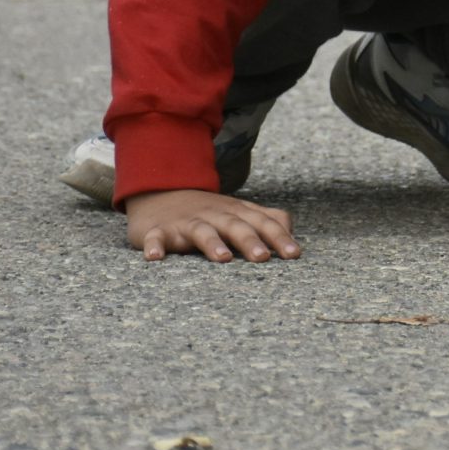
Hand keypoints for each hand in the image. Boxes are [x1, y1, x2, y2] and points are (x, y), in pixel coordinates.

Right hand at [125, 188, 301, 262]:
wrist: (159, 192)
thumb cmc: (207, 211)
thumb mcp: (238, 211)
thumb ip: (267, 218)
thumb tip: (291, 230)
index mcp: (236, 212)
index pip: (262, 222)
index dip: (279, 237)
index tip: (293, 254)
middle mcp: (214, 215)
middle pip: (235, 226)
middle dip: (250, 240)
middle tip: (263, 258)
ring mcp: (185, 222)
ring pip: (201, 231)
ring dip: (212, 243)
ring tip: (223, 258)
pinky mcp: (157, 230)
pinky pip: (156, 237)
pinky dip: (155, 246)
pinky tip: (155, 257)